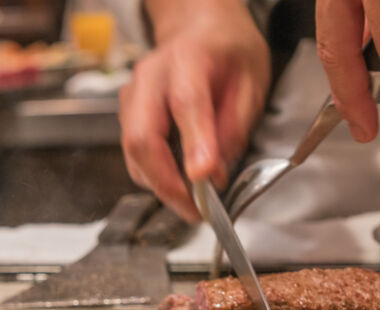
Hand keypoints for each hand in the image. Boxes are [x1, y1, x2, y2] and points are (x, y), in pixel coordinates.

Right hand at [119, 0, 268, 222]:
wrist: (197, 29)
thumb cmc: (226, 50)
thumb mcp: (252, 79)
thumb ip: (235, 124)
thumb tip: (217, 168)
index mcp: (188, 58)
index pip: (186, 103)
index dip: (195, 144)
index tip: (204, 178)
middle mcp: (150, 77)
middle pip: (142, 136)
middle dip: (165, 181)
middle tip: (195, 209)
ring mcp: (132, 96)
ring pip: (133, 150)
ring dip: (160, 183)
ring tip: (192, 203)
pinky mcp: (127, 114)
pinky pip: (134, 152)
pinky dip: (154, 174)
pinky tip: (178, 183)